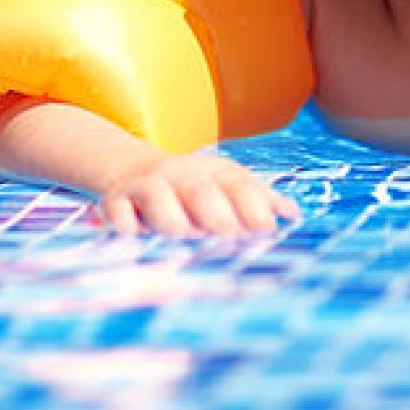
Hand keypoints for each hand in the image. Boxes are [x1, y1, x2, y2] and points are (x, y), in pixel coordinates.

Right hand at [98, 149, 299, 236]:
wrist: (136, 170)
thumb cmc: (195, 188)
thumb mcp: (227, 185)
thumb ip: (260, 200)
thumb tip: (293, 214)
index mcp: (213, 171)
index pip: (236, 183)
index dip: (252, 203)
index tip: (266, 228)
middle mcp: (181, 175)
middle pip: (199, 188)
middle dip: (215, 211)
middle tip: (228, 234)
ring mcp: (148, 187)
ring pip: (157, 197)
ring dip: (171, 216)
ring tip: (183, 235)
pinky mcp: (115, 201)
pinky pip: (116, 210)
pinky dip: (122, 224)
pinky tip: (133, 238)